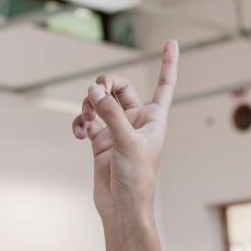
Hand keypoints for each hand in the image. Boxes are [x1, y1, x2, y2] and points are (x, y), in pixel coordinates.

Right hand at [72, 40, 177, 250]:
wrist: (123, 209)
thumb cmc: (137, 180)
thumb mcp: (126, 142)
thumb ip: (110, 113)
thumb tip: (93, 90)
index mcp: (154, 119)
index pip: (164, 84)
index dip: (168, 63)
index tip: (171, 42)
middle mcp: (136, 121)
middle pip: (120, 87)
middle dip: (106, 84)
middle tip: (96, 92)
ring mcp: (117, 130)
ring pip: (100, 102)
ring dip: (89, 103)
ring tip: (86, 116)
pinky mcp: (100, 142)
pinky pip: (86, 120)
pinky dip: (79, 122)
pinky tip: (78, 131)